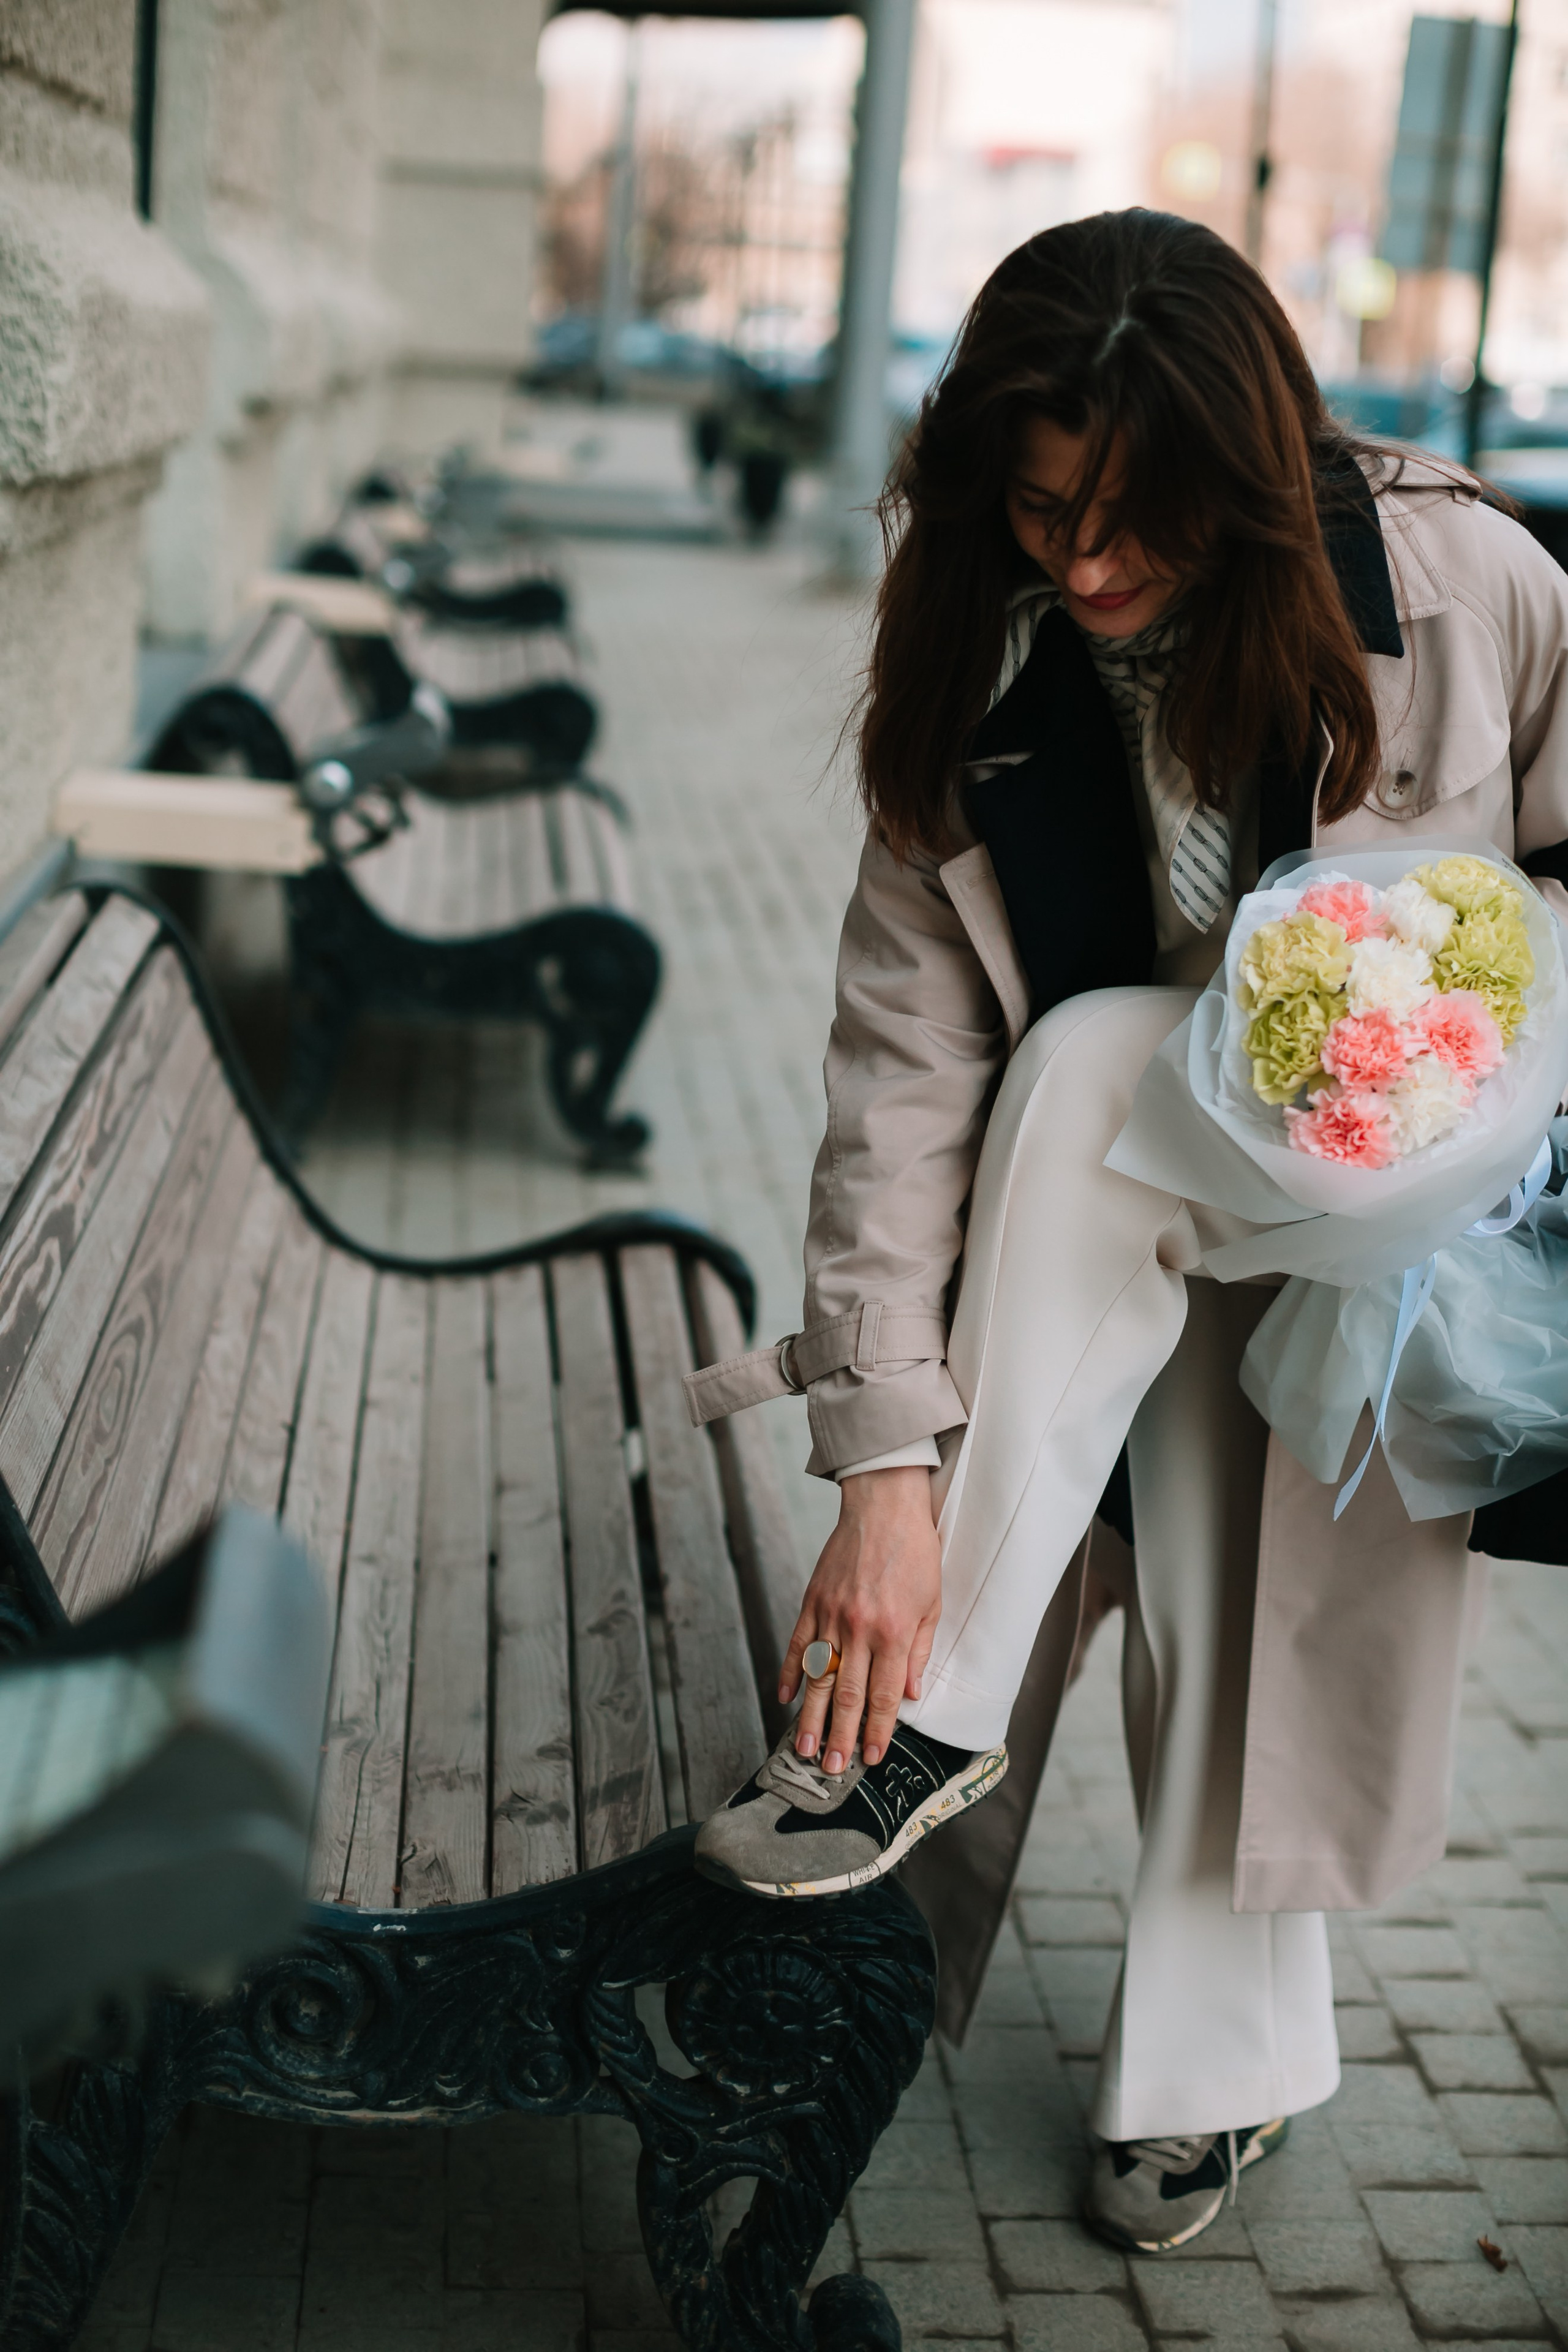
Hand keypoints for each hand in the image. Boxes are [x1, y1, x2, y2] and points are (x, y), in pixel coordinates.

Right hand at [779, 1465, 941, 1772]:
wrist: (884, 1504)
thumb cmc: (915, 1552)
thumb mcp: (932, 1603)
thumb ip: (919, 1651)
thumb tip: (910, 1695)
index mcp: (894, 1632)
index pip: (884, 1695)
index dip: (876, 1730)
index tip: (871, 1758)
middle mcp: (860, 1628)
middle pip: (847, 1695)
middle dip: (840, 1737)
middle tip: (833, 1770)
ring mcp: (831, 1615)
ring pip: (818, 1678)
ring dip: (811, 1718)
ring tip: (805, 1750)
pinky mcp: (812, 1601)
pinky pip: (798, 1645)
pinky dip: (791, 1674)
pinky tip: (786, 1699)